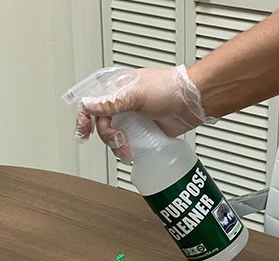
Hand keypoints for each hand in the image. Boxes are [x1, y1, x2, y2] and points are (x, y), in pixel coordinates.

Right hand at [74, 65, 215, 163]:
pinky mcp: (144, 132)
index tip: (84, 133)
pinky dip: (127, 151)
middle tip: (119, 140)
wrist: (194, 102)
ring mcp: (134, 119)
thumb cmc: (170, 89)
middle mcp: (123, 104)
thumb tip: (88, 104)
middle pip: (102, 125)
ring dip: (117, 147)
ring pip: (114, 137)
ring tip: (129, 149)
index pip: (92, 103)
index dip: (84, 118)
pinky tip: (133, 153)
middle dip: (107, 136)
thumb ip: (111, 101)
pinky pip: (129, 144)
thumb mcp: (137, 94)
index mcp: (118, 89)